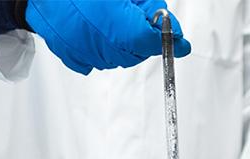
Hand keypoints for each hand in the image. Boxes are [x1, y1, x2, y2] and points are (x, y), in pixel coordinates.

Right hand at [24, 0, 191, 74]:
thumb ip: (150, 8)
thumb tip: (172, 31)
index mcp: (116, 24)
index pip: (151, 42)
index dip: (168, 39)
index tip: (179, 41)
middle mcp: (101, 44)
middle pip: (136, 53)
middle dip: (142, 38)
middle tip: (133, 13)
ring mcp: (84, 52)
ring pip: (118, 58)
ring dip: (122, 42)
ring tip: (109, 16)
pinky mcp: (70, 56)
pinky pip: (95, 60)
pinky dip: (101, 48)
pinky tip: (95, 28)